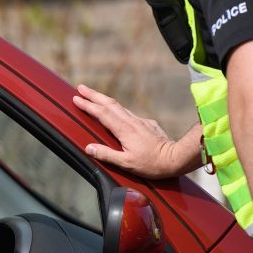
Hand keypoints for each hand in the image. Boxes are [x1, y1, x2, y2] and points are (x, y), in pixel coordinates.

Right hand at [72, 84, 198, 178]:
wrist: (176, 158)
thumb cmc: (152, 163)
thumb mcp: (126, 163)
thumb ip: (106, 154)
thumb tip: (89, 148)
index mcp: (124, 129)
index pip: (102, 113)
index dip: (88, 105)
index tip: (76, 99)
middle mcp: (131, 121)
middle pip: (109, 103)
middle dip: (93, 95)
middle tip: (80, 88)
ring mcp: (139, 121)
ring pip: (118, 106)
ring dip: (103, 100)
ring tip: (93, 96)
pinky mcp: (146, 123)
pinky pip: (127, 113)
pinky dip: (116, 108)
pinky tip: (115, 112)